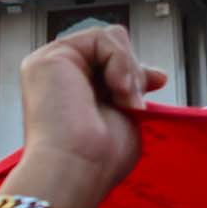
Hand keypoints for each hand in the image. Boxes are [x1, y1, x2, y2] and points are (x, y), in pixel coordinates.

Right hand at [9, 24, 166, 207]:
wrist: (77, 169)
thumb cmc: (97, 158)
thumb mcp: (124, 115)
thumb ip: (131, 90)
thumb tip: (156, 74)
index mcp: (70, 90)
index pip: (108, 62)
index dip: (134, 70)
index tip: (157, 83)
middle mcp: (56, 76)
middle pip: (109, 46)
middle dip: (132, 70)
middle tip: (132, 103)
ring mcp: (50, 65)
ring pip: (108, 38)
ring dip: (127, 68)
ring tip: (123, 100)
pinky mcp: (49, 57)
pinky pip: (102, 38)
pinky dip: (120, 62)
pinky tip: (116, 90)